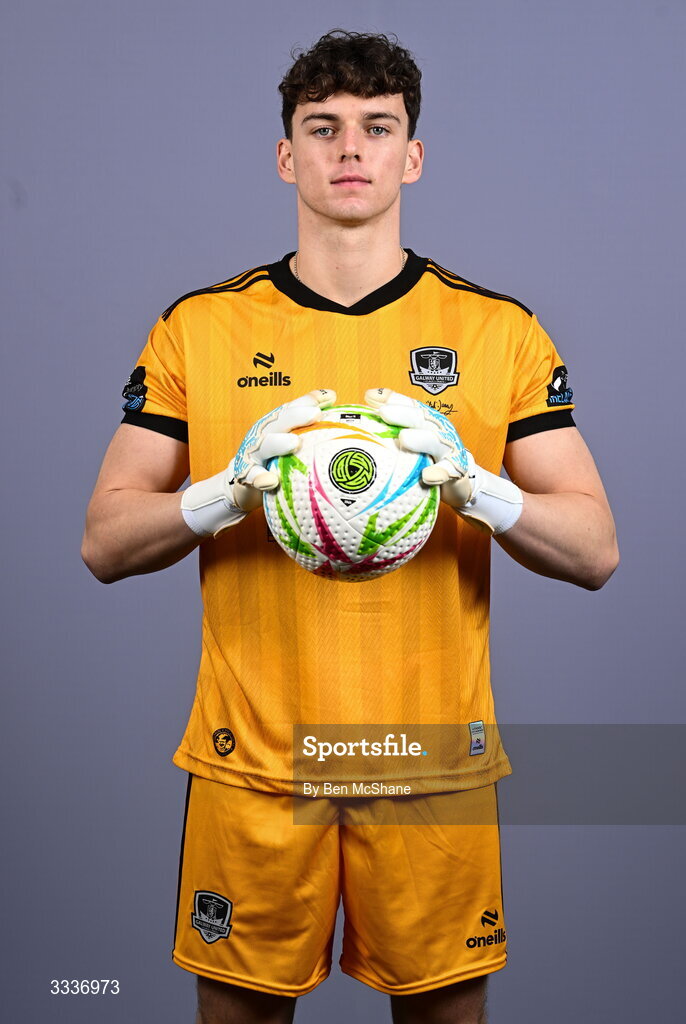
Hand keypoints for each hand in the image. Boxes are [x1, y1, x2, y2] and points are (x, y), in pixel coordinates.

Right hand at [231, 388, 336, 507]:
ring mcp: (253, 451)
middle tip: (316, 414)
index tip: (329, 397)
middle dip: (297, 416)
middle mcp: (264, 432)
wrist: (246, 481)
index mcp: (277, 422)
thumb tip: (332, 395)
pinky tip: (271, 481)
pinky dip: (261, 478)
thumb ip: (309, 419)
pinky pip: (253, 476)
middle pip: (280, 420)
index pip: (294, 407)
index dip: (309, 401)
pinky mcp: (246, 473)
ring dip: (279, 443)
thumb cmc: (276, 456)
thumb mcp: (291, 436)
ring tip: (295, 443)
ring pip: (265, 445)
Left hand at [364, 388, 521, 534]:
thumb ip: (393, 416)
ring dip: (420, 439)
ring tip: (404, 439)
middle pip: (422, 418)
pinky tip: (427, 476)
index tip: (372, 398)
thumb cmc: (428, 456)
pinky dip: (438, 473)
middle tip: (384, 413)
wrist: (459, 479)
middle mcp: (438, 430)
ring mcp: (448, 449)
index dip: (393, 400)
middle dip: (403, 414)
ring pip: (435, 441)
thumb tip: (370, 394)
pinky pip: (447, 472)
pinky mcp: (456, 470)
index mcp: (426, 420)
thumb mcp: (411, 435)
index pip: (409, 405)